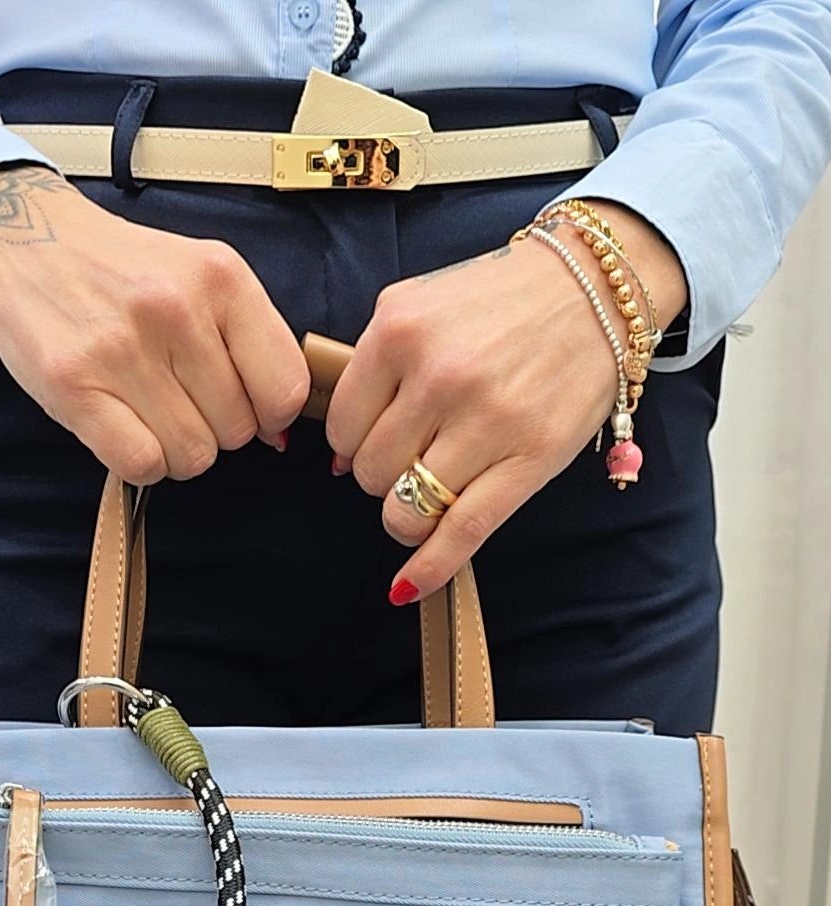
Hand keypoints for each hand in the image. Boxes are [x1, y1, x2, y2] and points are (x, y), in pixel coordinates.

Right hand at [0, 165, 310, 482]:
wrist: (26, 237)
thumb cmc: (119, 271)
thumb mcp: (199, 277)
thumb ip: (247, 342)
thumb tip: (276, 430)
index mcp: (220, 278)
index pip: (284, 388)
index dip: (270, 415)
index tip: (246, 407)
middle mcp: (175, 310)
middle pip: (236, 431)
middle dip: (213, 429)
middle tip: (177, 398)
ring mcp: (122, 349)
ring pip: (192, 455)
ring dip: (174, 449)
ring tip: (147, 409)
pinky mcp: (74, 386)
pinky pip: (142, 465)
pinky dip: (139, 461)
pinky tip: (124, 427)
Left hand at [325, 204, 687, 601]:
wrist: (597, 286)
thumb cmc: (503, 302)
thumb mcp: (424, 306)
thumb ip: (377, 369)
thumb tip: (342, 458)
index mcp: (400, 329)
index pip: (343, 424)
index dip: (353, 446)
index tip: (373, 445)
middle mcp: (438, 374)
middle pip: (373, 471)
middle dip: (385, 477)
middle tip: (415, 460)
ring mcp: (485, 419)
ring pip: (408, 508)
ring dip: (409, 517)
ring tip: (430, 497)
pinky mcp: (528, 458)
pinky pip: (462, 531)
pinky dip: (429, 568)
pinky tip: (409, 586)